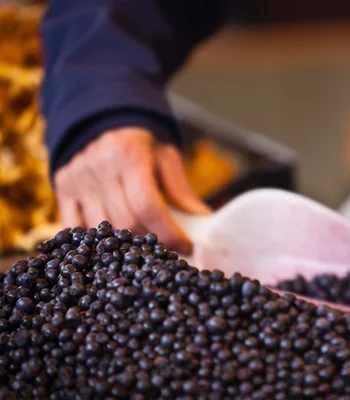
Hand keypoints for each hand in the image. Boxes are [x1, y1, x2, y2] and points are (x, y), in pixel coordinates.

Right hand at [54, 127, 209, 252]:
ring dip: (125, 248)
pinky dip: (96, 244)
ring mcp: (76, 180)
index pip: (148, 206)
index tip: (186, 246)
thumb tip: (204, 221)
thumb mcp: (165, 158)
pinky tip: (115, 245)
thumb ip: (181, 191)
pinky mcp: (61, 191)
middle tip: (167, 250)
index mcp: (128, 154)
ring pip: (101, 231)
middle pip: (125, 222)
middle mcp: (98, 167)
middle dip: (151, 243)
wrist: (102, 123)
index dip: (169, 233)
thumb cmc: (141, 144)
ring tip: (144, 249)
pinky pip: (76, 229)